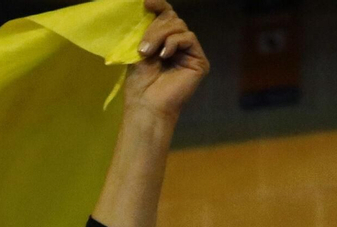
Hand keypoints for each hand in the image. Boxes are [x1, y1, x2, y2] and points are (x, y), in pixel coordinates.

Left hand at [125, 0, 208, 123]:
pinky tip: (164, 55)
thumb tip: (145, 5)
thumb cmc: (139, 84)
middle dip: (155, 28)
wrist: (146, 106)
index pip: (165, 16)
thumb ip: (145, 32)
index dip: (158, 6)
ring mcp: (189, 52)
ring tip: (147, 52)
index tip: (145, 2)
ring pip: (179, 27)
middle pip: (172, 20)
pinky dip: (174, 43)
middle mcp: (178, 45)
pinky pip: (188, 38)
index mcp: (163, 41)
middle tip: (142, 47)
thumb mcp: (138, 52)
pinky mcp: (199, 61)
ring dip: (160, 36)